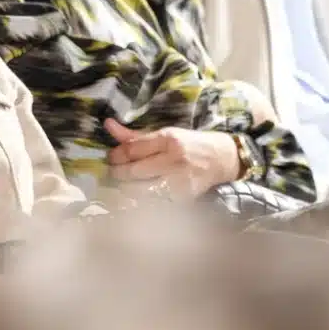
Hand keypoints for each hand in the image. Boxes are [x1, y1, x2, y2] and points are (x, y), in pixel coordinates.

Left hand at [104, 118, 241, 197]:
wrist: (221, 159)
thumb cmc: (189, 144)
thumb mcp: (165, 134)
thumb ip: (135, 135)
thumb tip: (108, 125)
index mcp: (169, 140)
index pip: (132, 150)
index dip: (116, 155)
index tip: (112, 157)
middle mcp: (174, 160)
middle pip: (133, 172)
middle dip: (117, 173)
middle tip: (113, 172)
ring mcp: (179, 182)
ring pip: (140, 191)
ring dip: (125, 189)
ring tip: (122, 184)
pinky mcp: (182, 200)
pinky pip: (152, 204)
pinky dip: (140, 202)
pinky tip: (135, 197)